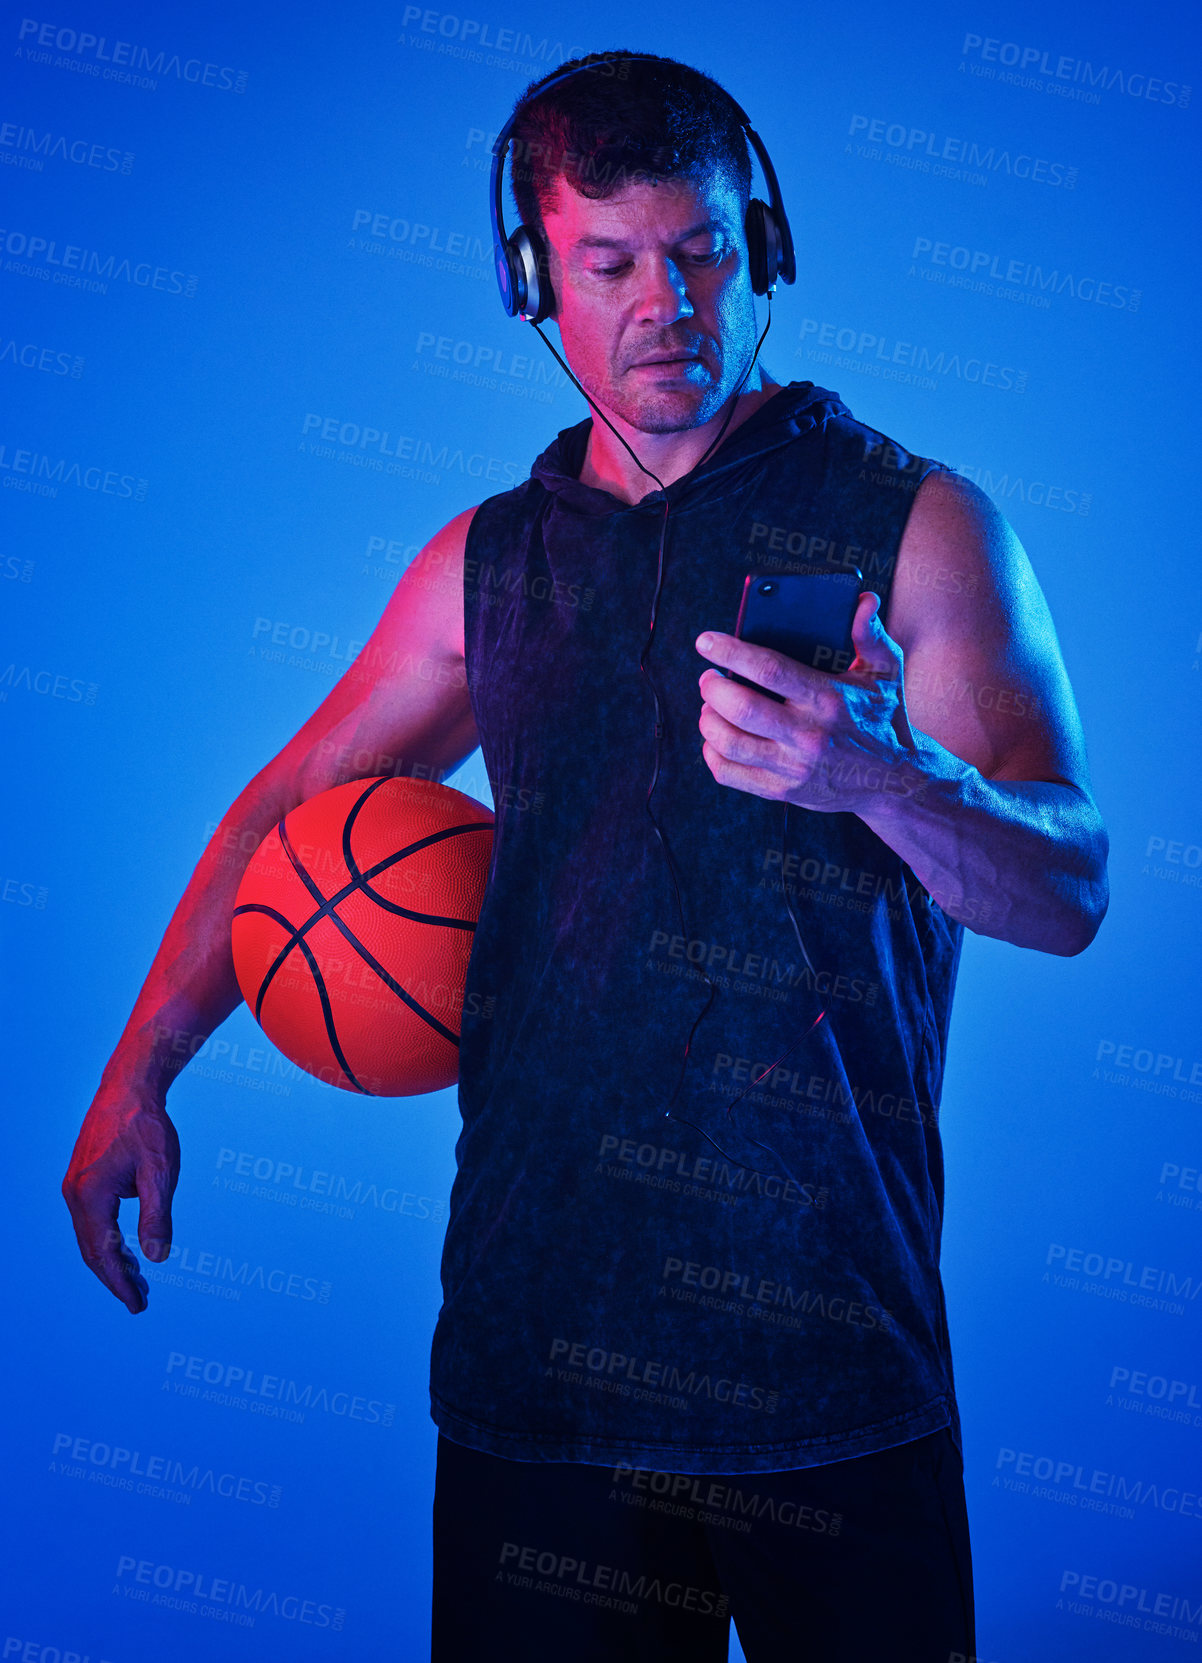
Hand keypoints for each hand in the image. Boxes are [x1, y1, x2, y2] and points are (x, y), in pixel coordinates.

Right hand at [62, 1080, 179, 1313]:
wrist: (129, 1087)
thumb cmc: (146, 1125)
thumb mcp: (160, 1171)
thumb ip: (156, 1216)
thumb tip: (156, 1258)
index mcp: (90, 1196)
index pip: (103, 1254)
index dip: (119, 1283)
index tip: (137, 1306)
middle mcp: (75, 1194)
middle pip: (92, 1251)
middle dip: (115, 1278)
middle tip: (140, 1302)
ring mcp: (75, 1186)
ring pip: (91, 1236)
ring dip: (112, 1261)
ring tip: (137, 1281)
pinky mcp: (82, 1179)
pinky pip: (92, 1220)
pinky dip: (108, 1240)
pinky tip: (127, 1249)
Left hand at [695, 592, 926, 814]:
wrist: (895, 782)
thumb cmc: (883, 718)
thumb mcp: (885, 673)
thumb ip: (869, 635)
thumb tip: (863, 600)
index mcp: (828, 699)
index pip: (769, 669)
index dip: (731, 653)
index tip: (706, 642)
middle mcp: (808, 735)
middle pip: (740, 708)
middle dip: (713, 688)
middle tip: (708, 678)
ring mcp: (794, 767)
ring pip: (729, 742)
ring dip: (708, 720)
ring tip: (710, 705)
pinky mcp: (783, 791)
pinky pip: (730, 774)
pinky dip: (712, 754)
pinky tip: (715, 738)